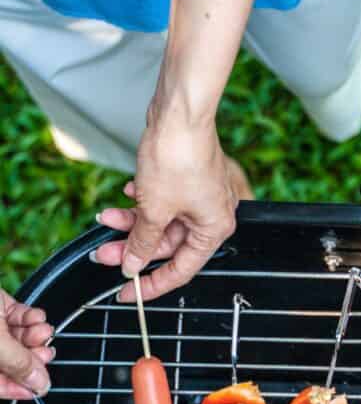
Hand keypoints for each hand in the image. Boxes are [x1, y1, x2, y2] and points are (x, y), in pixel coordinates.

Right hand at [0, 289, 53, 398]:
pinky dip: (30, 319)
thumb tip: (38, 385)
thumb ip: (17, 364)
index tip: (41, 386)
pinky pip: (17, 319)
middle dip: (31, 357)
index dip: (20, 387)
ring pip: (17, 340)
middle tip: (45, 352)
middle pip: (11, 362)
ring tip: (41, 330)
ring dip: (35, 337)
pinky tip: (34, 317)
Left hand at [94, 120, 251, 302]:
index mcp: (214, 230)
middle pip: (167, 245)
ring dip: (132, 222)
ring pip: (161, 222)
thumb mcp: (154, 209)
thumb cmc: (179, 156)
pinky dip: (143, 202)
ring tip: (107, 218)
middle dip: (133, 247)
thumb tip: (132, 265)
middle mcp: (211, 215)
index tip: (127, 291)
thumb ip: (142, 242)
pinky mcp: (187, 179)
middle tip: (105, 253)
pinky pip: (163, 202)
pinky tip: (126, 195)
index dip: (151, 284)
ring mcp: (199, 197)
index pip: (180, 270)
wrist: (179, 111)